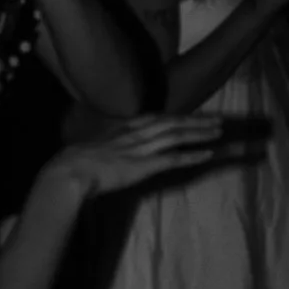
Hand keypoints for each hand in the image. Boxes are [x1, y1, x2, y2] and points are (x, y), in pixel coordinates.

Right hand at [64, 114, 256, 202]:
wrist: (71, 171)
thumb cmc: (78, 162)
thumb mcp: (98, 145)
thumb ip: (112, 143)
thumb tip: (116, 147)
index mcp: (127, 126)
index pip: (161, 118)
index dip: (181, 117)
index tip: (196, 117)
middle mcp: (138, 132)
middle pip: (174, 122)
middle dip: (198, 121)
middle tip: (218, 121)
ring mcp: (142, 148)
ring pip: (178, 136)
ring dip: (200, 133)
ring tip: (218, 132)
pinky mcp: (144, 165)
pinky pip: (174, 158)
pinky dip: (192, 155)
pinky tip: (207, 154)